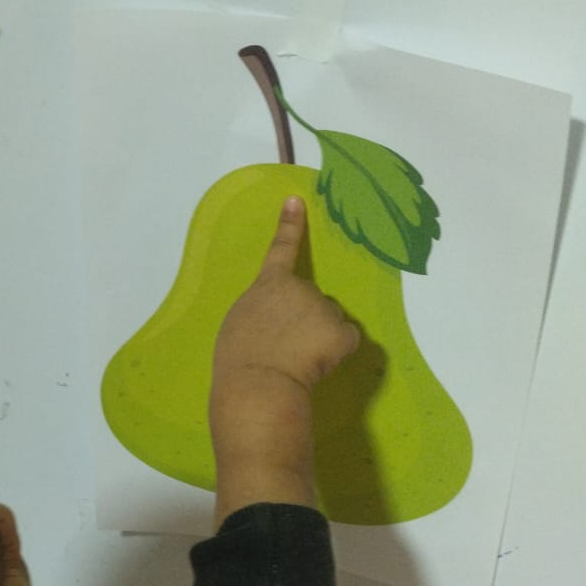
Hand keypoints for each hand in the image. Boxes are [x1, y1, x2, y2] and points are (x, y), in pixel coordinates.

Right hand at [209, 196, 358, 520]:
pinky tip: (318, 366)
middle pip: (312, 301)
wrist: (259, 384)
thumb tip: (277, 318)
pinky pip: (345, 341)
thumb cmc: (240, 359)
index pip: (281, 248)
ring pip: (329, 322)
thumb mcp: (241, 323)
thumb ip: (262, 310)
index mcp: (268, 285)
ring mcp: (324, 308)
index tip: (296, 201)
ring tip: (299, 361)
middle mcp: (301, 288)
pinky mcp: (342, 331)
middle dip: (306, 320)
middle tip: (287, 348)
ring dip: (320, 338)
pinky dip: (337, 352)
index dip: (289, 225)